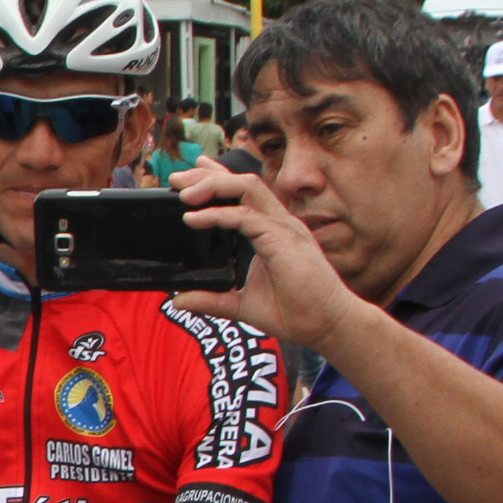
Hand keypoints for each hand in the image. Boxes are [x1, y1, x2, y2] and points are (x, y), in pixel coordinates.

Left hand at [166, 161, 365, 350]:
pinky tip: (194, 219)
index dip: (217, 178)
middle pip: (242, 183)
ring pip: (247, 188)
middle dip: (207, 176)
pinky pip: (247, 216)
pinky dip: (218, 214)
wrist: (327, 326)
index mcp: (272, 230)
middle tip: (176, 180)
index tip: (188, 176)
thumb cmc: (296, 313)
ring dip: (213, 186)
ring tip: (184, 195)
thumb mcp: (242, 304)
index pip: (243, 193)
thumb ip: (212, 300)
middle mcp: (279, 222)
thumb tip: (180, 300)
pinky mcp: (284, 239)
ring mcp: (284, 228)